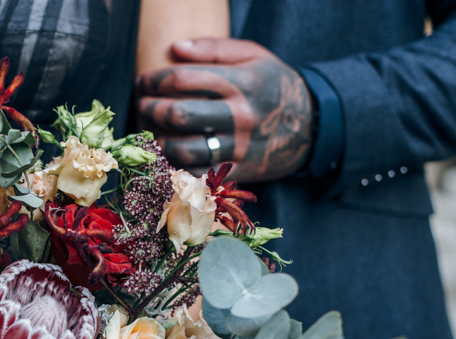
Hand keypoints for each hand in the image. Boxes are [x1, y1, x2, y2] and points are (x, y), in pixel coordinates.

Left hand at [137, 39, 313, 181]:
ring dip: (158, 141)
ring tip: (150, 130)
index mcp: (241, 82)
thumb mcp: (253, 55)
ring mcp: (239, 146)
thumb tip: (175, 48)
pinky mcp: (240, 170)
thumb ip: (213, 48)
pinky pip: (199, 173)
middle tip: (143, 105)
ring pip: (183, 149)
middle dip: (151, 109)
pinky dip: (176, 167)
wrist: (313, 125)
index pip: (183, 79)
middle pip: (179, 115)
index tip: (143, 81)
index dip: (155, 80)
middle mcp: (239, 115)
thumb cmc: (274, 85)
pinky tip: (165, 155)